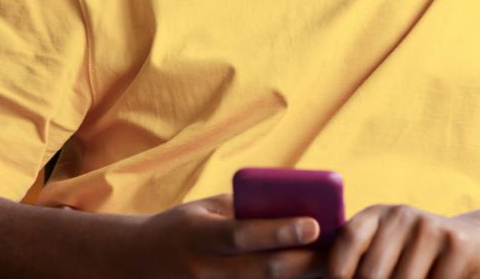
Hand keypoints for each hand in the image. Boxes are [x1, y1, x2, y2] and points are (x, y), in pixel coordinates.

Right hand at [133, 193, 323, 278]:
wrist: (139, 262)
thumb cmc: (185, 226)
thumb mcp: (209, 208)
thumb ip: (248, 209)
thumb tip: (300, 208)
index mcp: (199, 235)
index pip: (243, 234)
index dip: (280, 232)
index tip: (314, 225)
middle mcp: (202, 269)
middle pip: (263, 271)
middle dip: (306, 263)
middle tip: (340, 253)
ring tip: (331, 269)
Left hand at [323, 204, 479, 278]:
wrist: (474, 245)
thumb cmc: (415, 257)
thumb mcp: (382, 250)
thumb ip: (346, 263)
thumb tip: (295, 269)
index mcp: (376, 215)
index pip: (347, 241)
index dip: (338, 273)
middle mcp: (401, 214)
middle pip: (372, 274)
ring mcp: (430, 226)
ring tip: (414, 278)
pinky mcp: (457, 243)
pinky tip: (437, 278)